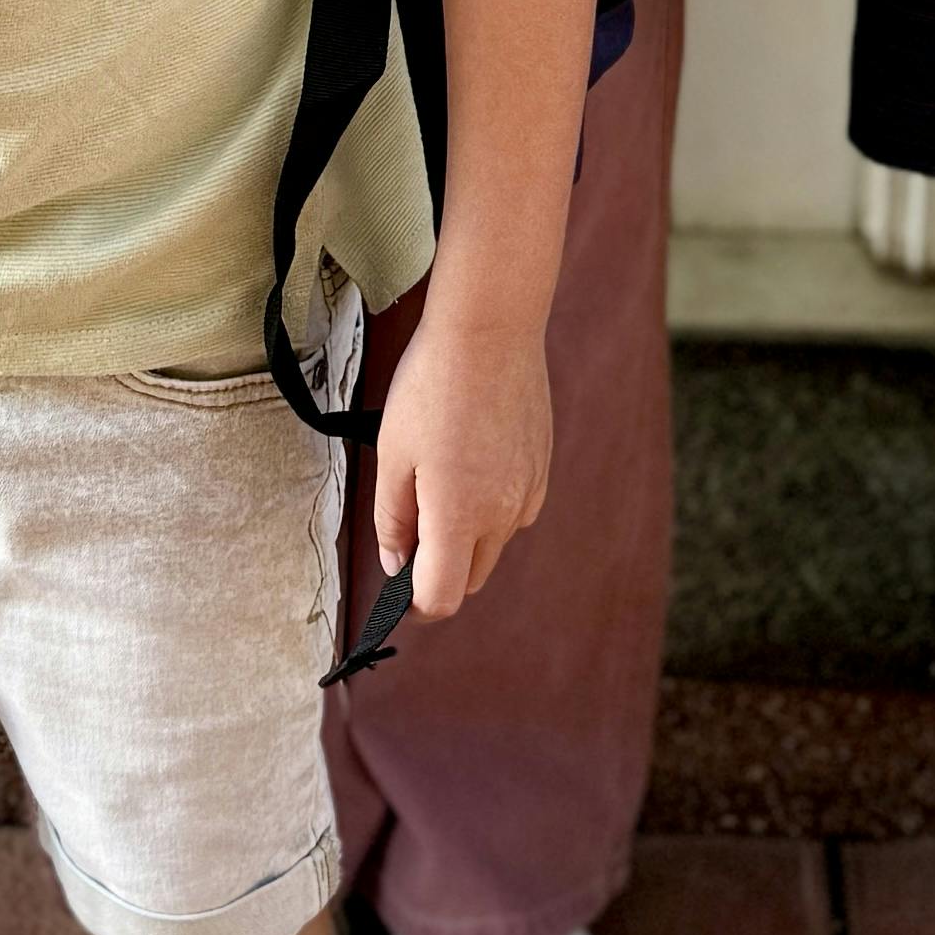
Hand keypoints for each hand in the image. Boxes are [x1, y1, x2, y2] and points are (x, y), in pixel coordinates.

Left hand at [370, 296, 548, 623]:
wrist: (491, 330)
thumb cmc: (432, 385)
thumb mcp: (393, 454)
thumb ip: (393, 519)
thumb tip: (397, 565)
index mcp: (459, 515)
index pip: (442, 598)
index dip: (414, 604)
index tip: (396, 590)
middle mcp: (502, 513)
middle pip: (469, 579)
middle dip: (438, 571)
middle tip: (409, 528)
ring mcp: (528, 492)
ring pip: (493, 545)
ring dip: (465, 538)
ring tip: (438, 481)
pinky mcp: (542, 469)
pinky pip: (514, 512)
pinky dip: (490, 509)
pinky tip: (470, 463)